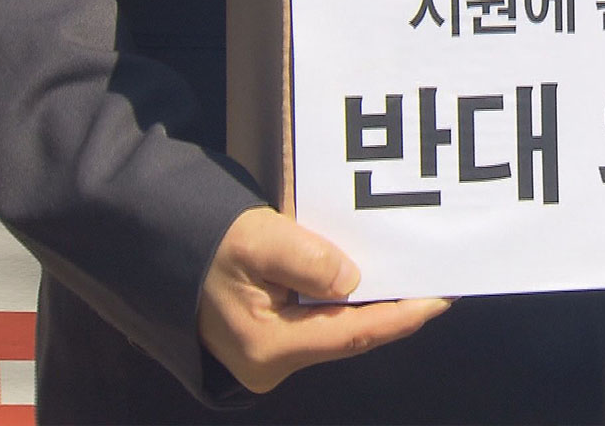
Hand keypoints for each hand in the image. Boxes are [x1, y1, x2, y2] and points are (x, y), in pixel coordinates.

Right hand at [197, 207, 450, 392]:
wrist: (164, 255)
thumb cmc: (208, 244)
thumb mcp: (257, 239)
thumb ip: (307, 258)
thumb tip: (353, 279)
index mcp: (269, 346)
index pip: (353, 333)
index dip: (402, 316)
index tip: (440, 298)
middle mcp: (273, 365)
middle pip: (352, 336)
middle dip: (396, 311)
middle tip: (439, 285)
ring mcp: (273, 361)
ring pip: (341, 333)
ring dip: (375, 307)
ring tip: (415, 281)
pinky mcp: (274, 346)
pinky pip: (325, 327)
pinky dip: (352, 306)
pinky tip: (376, 285)